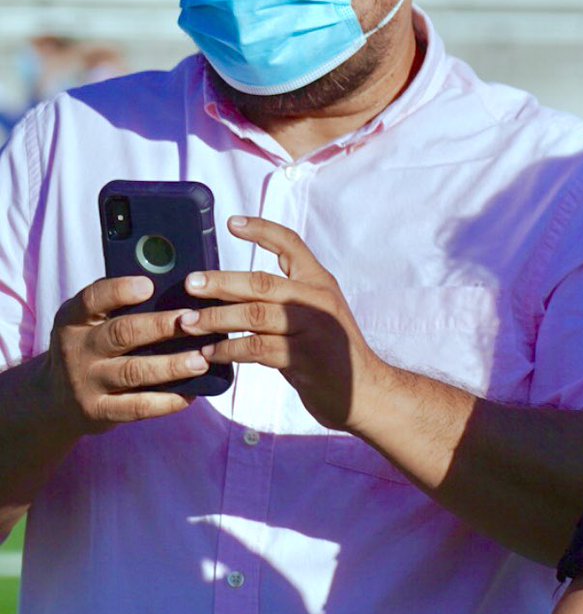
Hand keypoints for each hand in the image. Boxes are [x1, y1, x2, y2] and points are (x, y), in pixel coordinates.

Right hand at [41, 276, 203, 435]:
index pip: (92, 299)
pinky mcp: (99, 411)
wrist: (57, 401)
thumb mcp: (89, 323)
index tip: (149, 285)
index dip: (119, 291)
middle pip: (122, 333)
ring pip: (134, 371)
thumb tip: (171, 285)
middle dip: (161, 326)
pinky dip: (168, 401)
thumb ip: (117, 305)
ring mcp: (87, 382)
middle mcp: (78, 349)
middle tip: (194, 320)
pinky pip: (138, 406)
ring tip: (201, 360)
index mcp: (74, 320)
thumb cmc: (90, 348)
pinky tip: (191, 393)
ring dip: (172, 365)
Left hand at [180, 216, 383, 429]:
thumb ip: (286, 299)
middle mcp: (317, 300)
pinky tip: (209, 353)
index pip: (291, 245)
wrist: (365, 391)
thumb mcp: (318, 315)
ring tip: (187, 323)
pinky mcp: (303, 357)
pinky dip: (228, 350)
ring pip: (254, 314)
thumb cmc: (333, 352)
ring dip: (216, 318)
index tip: (232, 223)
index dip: (262, 230)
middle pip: (262, 282)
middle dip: (220, 282)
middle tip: (190, 283)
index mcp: (320, 283)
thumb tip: (231, 290)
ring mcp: (312, 328)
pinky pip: (256, 348)